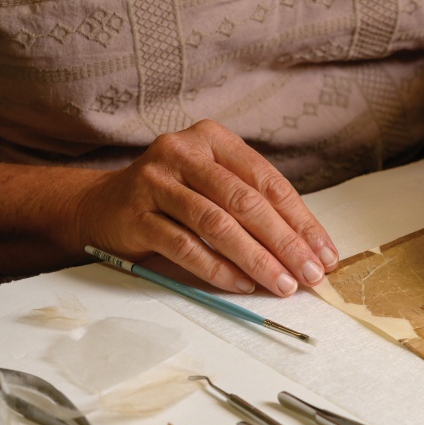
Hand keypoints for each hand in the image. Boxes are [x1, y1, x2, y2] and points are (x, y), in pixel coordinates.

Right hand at [74, 120, 337, 295]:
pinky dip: (217, 268)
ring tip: (281, 284)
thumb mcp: (212, 187)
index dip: (301, 220)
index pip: (268, 181)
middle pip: (246, 201)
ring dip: (256, 258)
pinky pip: (185, 246)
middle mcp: (184, 152)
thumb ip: (253, 206)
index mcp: (213, 139)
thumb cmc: (171, 199)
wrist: (99, 206)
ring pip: (217, 224)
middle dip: (285, 242)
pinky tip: (241, 284)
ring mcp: (156, 181)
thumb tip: (307, 249)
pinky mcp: (135, 214)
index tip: (324, 254)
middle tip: (309, 274)